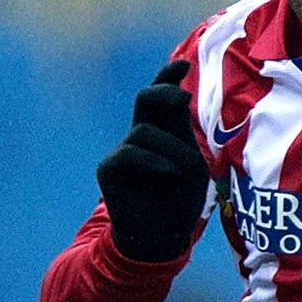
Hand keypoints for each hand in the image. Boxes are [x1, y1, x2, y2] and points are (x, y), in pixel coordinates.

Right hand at [96, 58, 208, 262]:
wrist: (161, 237)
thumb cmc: (180, 202)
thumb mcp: (192, 164)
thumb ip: (182, 131)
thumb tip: (177, 96)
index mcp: (164, 132)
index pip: (162, 97)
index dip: (168, 77)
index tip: (184, 64)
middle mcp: (141, 137)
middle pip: (145, 99)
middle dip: (163, 91)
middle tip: (182, 98)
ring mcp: (123, 152)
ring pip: (145, 131)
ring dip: (170, 149)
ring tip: (181, 173)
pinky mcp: (109, 169)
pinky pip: (130, 152)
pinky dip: (153, 161)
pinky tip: (167, 173)